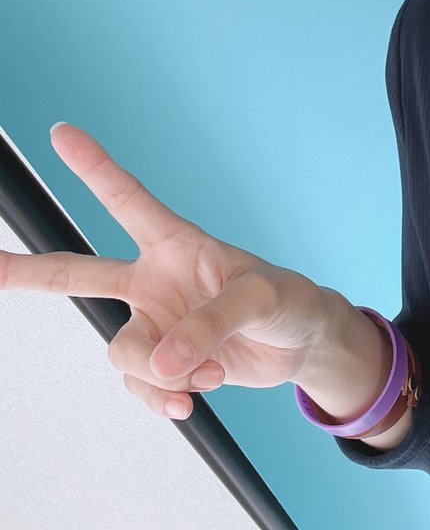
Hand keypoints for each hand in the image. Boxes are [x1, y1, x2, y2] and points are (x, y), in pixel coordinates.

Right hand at [0, 122, 335, 420]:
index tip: (61, 132)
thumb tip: (162, 364)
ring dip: (162, 372)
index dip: (94, 168)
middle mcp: (155, 281)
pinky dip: (165, 396)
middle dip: (30, 272)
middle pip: (80, 274)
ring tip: (210, 371)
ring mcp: (156, 323)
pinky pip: (141, 385)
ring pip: (123, 352)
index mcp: (177, 244)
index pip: (127, 200)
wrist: (299, 345)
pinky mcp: (163, 363)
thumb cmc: (284, 300)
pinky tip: (195, 395)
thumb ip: (211, 324)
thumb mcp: (260, 298)